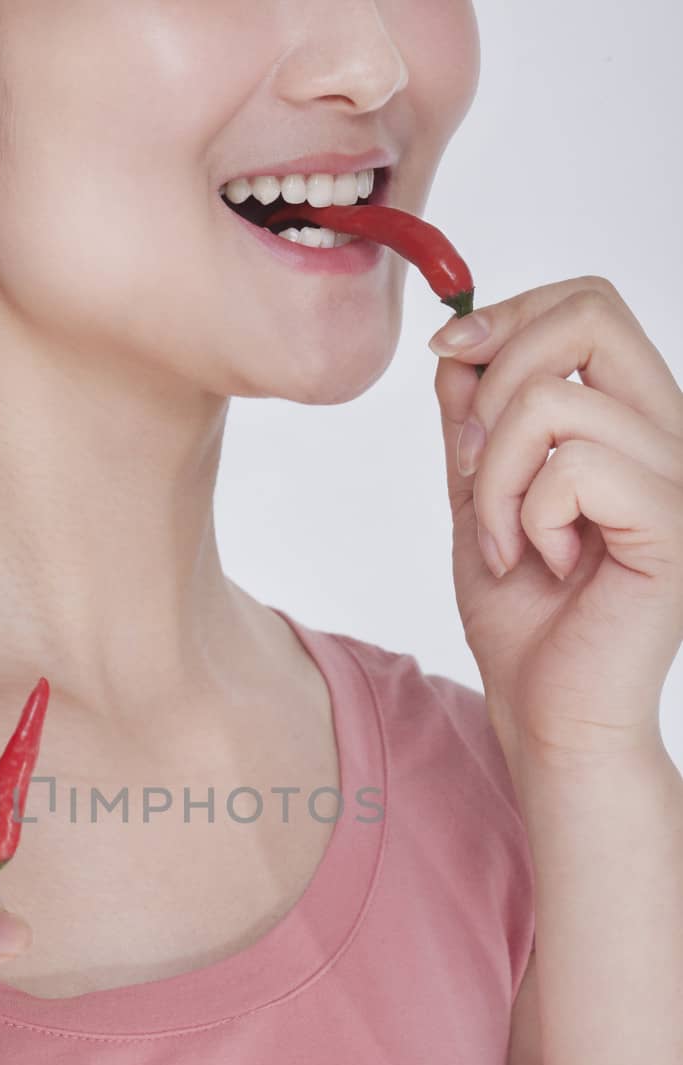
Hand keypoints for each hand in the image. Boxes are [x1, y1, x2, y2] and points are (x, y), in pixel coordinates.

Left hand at [430, 275, 682, 764]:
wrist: (548, 717)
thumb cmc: (525, 623)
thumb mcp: (479, 501)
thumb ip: (473, 424)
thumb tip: (458, 346)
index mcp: (632, 421)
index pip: (588, 305)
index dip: (508, 315)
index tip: (448, 356)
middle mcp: (668, 434)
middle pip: (589, 314)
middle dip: (496, 381)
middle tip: (473, 467)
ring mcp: (677, 475)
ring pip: (553, 403)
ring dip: (494, 480)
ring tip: (509, 545)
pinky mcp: (671, 522)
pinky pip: (572, 467)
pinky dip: (526, 518)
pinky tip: (544, 565)